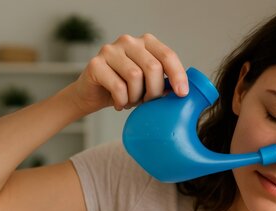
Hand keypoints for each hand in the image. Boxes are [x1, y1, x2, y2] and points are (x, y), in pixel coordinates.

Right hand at [70, 33, 188, 114]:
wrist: (93, 94)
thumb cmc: (126, 88)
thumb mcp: (149, 84)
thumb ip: (164, 81)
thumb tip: (181, 92)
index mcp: (146, 43)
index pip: (167, 55)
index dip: (178, 75)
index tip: (182, 94)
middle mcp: (128, 41)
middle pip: (153, 67)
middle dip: (155, 91)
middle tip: (148, 102)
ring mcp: (110, 50)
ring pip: (135, 76)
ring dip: (136, 97)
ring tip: (131, 101)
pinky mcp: (95, 64)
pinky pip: (118, 87)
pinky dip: (122, 100)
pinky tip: (120, 103)